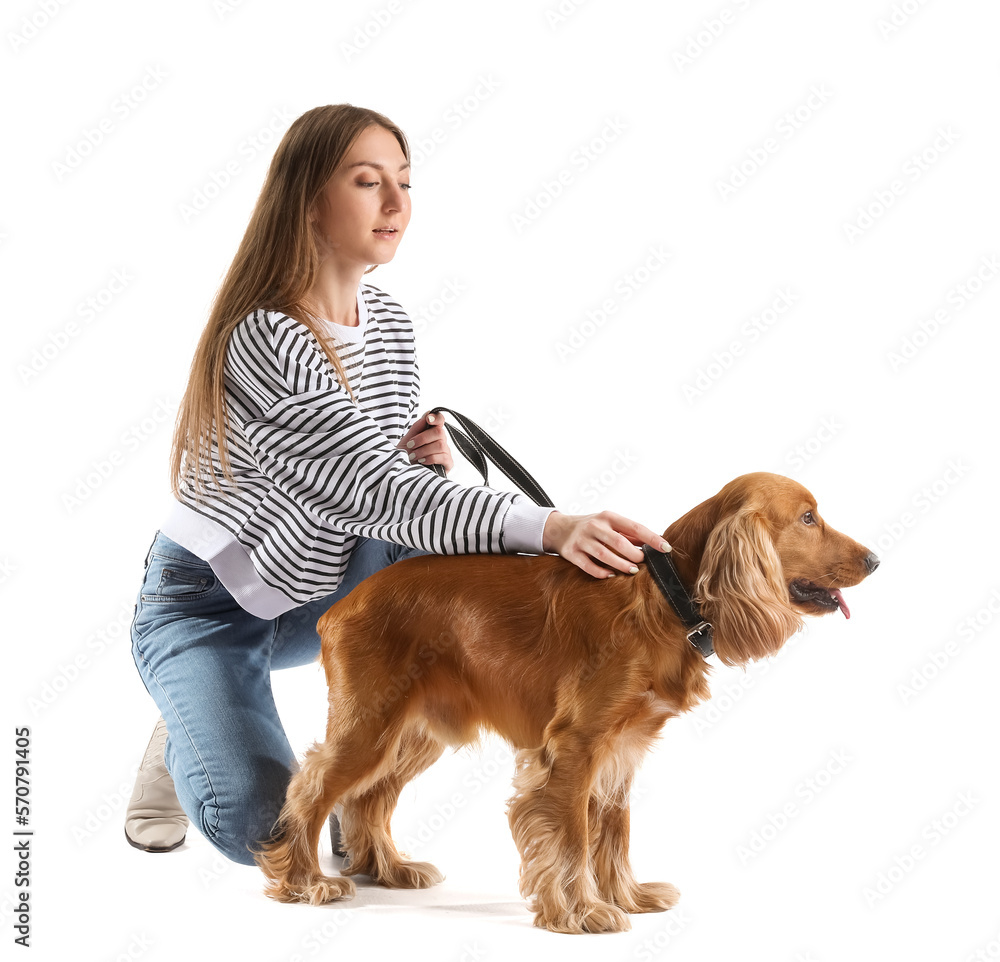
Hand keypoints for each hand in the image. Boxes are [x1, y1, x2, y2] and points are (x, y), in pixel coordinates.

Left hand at [396, 411, 453, 472]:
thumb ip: (417, 428)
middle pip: (439, 432)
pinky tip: (421, 462)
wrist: (402, 473)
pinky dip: (430, 458)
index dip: (437, 417)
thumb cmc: (405, 457)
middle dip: (422, 438)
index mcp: (431, 432)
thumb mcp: (407, 440)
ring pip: (440, 445)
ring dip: (424, 450)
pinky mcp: (448, 464)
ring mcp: (445, 452)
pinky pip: (443, 457)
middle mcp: (441, 440)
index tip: (428, 419)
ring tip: (413, 456)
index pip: (440, 420)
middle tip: (411, 445)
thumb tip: (428, 413)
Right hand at [542, 510, 670, 578]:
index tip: (666, 547)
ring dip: (621, 564)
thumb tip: (655, 543)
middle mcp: (595, 526)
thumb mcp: (610, 524)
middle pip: (618, 541)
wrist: (559, 528)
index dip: (652, 538)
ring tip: (632, 570)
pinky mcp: (571, 553)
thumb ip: (630, 534)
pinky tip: (611, 575)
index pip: (634, 527)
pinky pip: (588, 566)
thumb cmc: (592, 527)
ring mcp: (582, 540)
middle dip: (634, 554)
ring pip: (604, 554)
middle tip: (643, 562)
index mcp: (608, 517)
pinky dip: (601, 572)